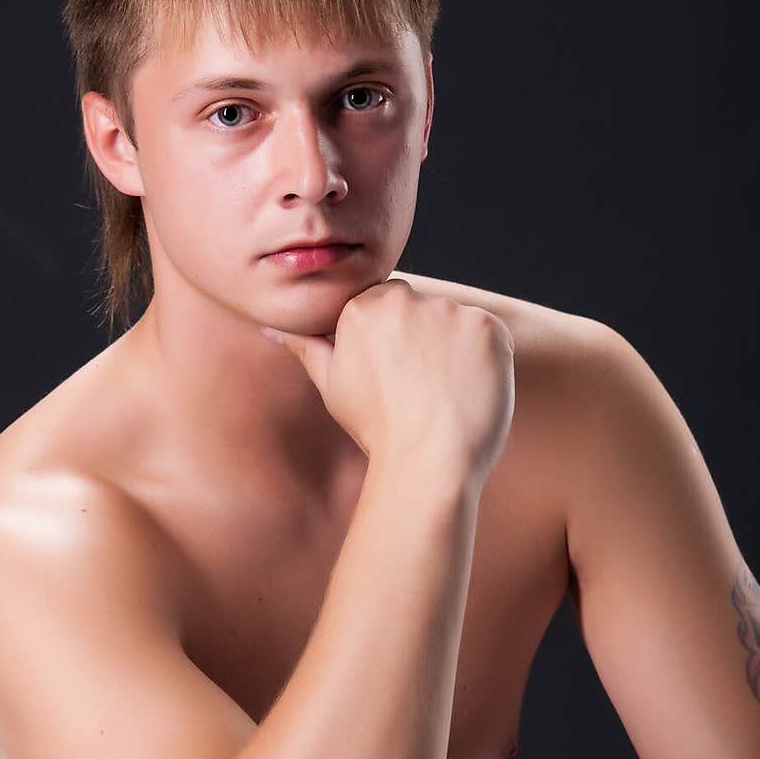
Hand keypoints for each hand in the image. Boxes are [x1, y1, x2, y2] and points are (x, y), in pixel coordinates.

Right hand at [261, 279, 514, 491]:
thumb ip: (306, 348)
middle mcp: (405, 297)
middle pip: (421, 311)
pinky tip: (469, 391)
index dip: (395, 346)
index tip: (397, 377)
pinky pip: (488, 336)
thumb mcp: (332, 386)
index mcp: (362, 306)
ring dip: (455, 350)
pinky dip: (485, 361)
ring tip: (445, 394)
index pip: (386, 308)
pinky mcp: (487, 327)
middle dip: (424, 342)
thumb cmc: (377, 428)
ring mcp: (449, 310)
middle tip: (421, 388)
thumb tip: (271, 329)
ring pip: (455, 323)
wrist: (428, 461)